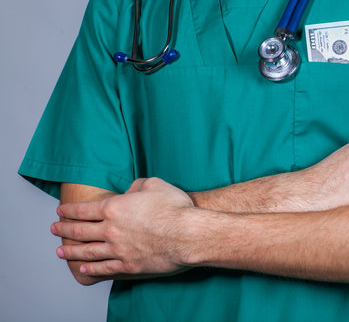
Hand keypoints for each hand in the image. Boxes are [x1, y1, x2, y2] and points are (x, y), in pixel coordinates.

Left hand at [52, 178, 194, 276]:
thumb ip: (137, 186)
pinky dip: (92, 269)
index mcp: (115, 208)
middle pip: (81, 231)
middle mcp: (111, 230)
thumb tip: (131, 191)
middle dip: (64, 230)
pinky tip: (84, 269)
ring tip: (60, 251)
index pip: (84, 210)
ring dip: (71, 251)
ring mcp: (119, 250)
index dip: (69, 211)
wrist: (188, 234)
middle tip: (54, 230)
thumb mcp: (155, 184)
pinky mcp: (130, 265)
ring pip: (88, 252)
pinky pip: (105, 268)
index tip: (60, 212)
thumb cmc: (175, 208)